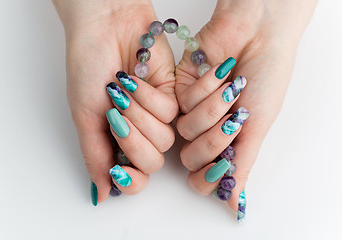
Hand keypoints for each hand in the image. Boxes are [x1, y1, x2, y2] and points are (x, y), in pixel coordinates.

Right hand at [53, 0, 177, 203]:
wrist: (104, 27)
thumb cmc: (88, 68)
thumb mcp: (85, 115)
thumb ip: (95, 156)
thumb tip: (101, 195)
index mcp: (115, 142)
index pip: (134, 180)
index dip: (129, 180)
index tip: (120, 171)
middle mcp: (139, 133)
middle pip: (151, 163)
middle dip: (132, 141)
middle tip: (114, 115)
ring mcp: (156, 116)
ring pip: (164, 140)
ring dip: (138, 116)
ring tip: (121, 91)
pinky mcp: (172, 96)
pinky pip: (170, 113)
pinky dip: (149, 98)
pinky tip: (135, 80)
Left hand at [175, 0, 316, 216]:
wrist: (258, 35)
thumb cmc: (266, 78)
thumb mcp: (258, 126)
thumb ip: (242, 166)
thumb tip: (235, 207)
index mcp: (226, 143)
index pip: (203, 179)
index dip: (210, 176)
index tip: (223, 165)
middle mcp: (205, 131)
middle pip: (190, 159)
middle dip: (215, 140)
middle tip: (234, 120)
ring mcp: (190, 111)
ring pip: (184, 131)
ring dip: (213, 110)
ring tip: (231, 88)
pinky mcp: (178, 89)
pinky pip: (181, 103)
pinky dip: (205, 89)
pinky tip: (218, 72)